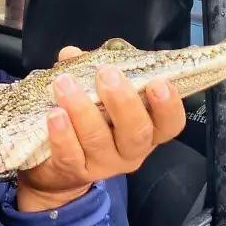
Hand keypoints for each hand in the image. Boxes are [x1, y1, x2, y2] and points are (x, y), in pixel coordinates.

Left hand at [15, 46, 186, 211]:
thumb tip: (73, 55)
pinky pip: (71, 154)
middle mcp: (131, 151)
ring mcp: (104, 164)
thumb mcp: (97, 96)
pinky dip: (63, 134)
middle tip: (105, 74)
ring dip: (82, 109)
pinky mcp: (75, 171)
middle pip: (137, 132)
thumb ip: (90, 71)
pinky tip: (54, 114)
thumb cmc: (87, 123)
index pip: (170, 124)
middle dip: (123, 101)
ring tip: (65, 84)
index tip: (158, 82)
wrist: (59, 168)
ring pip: (99, 140)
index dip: (169, 106)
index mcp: (147, 130)